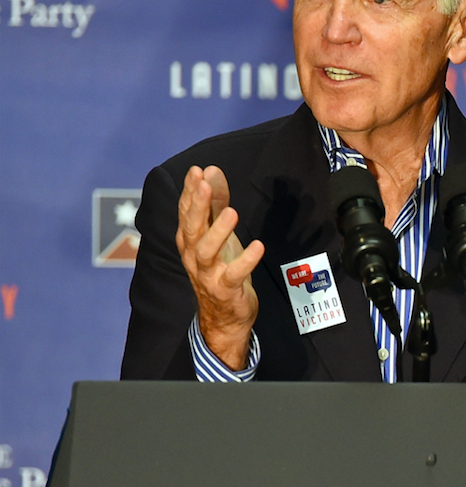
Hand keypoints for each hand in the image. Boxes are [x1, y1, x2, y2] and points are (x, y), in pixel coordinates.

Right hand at [176, 165, 264, 369]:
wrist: (225, 316)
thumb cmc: (221, 268)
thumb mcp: (219, 233)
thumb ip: (215, 203)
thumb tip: (211, 170)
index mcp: (190, 240)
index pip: (186, 212)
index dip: (190, 192)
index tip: (196, 171)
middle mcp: (193, 256)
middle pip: (191, 228)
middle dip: (196, 205)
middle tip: (202, 184)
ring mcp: (207, 274)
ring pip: (206, 251)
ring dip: (218, 231)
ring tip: (231, 212)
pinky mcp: (226, 290)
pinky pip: (234, 275)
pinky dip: (245, 261)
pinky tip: (258, 246)